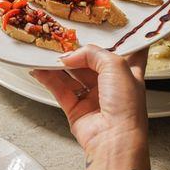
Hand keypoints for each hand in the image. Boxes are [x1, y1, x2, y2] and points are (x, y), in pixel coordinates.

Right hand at [31, 45, 147, 150]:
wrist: (114, 141)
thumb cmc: (127, 108)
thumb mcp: (116, 66)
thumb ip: (93, 53)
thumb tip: (72, 56)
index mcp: (128, 73)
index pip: (127, 52)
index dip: (118, 40)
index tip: (105, 28)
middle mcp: (111, 85)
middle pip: (92, 62)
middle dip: (77, 52)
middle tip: (63, 42)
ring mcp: (93, 97)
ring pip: (73, 75)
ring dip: (59, 65)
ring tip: (47, 54)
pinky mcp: (77, 108)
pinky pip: (60, 89)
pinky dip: (49, 79)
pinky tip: (40, 70)